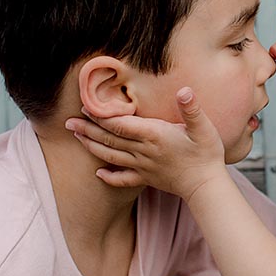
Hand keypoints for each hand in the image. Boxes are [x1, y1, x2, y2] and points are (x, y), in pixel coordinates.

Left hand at [66, 87, 228, 200]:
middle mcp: (144, 151)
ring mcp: (143, 166)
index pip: (121, 124)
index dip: (102, 116)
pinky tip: (98, 173)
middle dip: (88, 129)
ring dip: (92, 146)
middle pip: (111, 139)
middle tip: (69, 121)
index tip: (86, 107)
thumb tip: (184, 91)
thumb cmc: (206, 153)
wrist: (207, 185)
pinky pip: (123, 179)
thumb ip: (191, 108)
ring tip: (76, 137)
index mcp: (154, 135)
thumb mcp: (203, 127)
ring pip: (111, 156)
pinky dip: (109, 176)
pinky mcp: (146, 179)